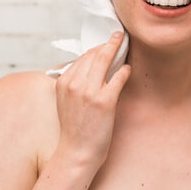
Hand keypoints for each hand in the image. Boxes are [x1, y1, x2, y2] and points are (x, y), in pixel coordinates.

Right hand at [54, 31, 130, 169]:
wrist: (77, 152)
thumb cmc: (74, 129)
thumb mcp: (66, 101)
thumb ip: (74, 84)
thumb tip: (91, 68)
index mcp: (63, 82)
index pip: (82, 57)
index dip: (96, 48)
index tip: (105, 44)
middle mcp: (74, 84)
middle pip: (94, 54)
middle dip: (108, 44)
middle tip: (118, 37)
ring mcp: (89, 92)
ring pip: (105, 60)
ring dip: (117, 50)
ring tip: (124, 45)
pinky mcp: (104, 101)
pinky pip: (118, 77)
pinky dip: (125, 70)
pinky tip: (127, 69)